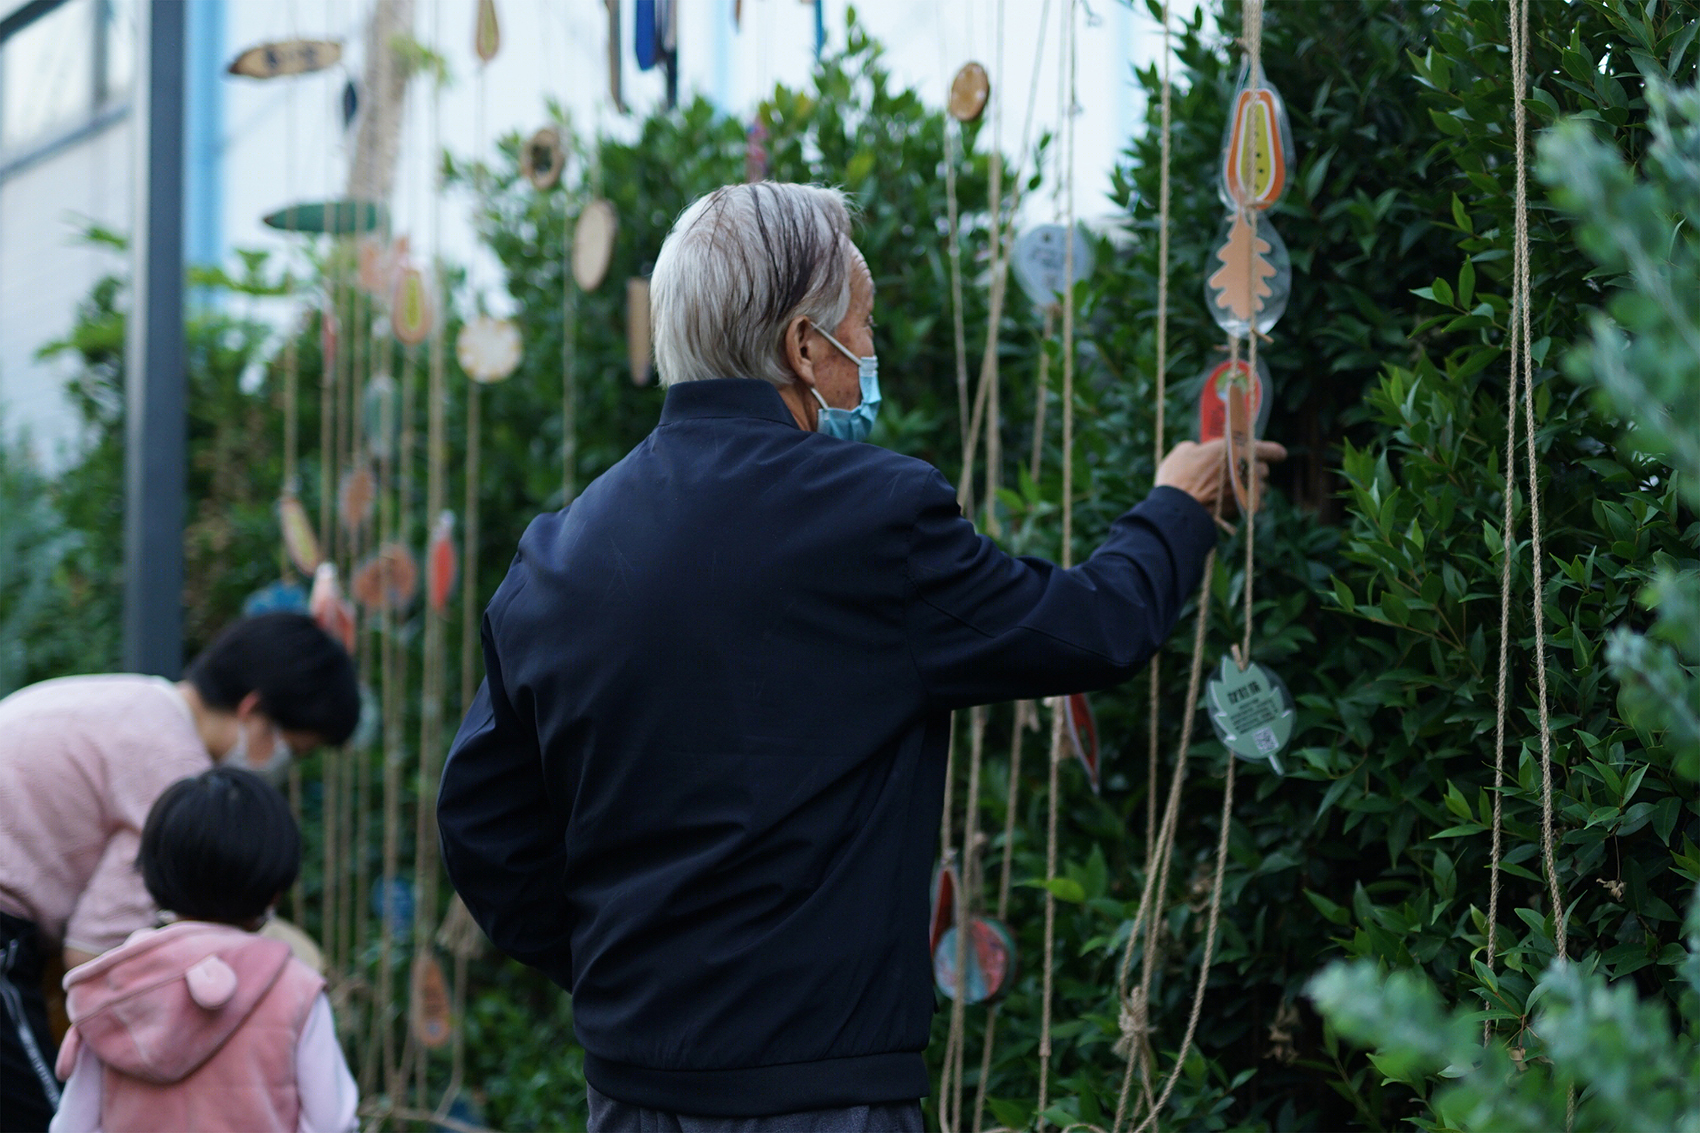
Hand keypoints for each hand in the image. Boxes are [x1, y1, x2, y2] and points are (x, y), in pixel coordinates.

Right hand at [1156, 438, 1287, 512]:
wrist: (1177, 508)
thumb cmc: (1177, 476)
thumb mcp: (1184, 451)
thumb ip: (1201, 448)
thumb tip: (1202, 452)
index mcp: (1234, 449)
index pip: (1270, 450)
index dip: (1274, 452)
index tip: (1275, 455)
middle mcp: (1245, 469)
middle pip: (1262, 469)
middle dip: (1253, 470)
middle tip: (1238, 471)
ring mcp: (1246, 489)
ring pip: (1262, 487)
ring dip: (1253, 487)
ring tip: (1236, 489)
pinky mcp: (1243, 507)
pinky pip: (1257, 504)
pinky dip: (1251, 504)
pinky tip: (1240, 503)